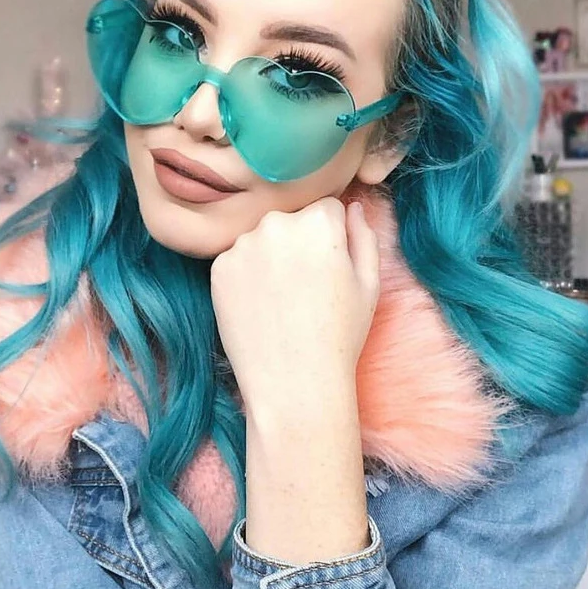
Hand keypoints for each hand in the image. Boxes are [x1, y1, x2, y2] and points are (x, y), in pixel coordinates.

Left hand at [209, 197, 379, 414]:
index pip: (326, 207)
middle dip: (299, 241)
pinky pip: (237, 259)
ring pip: (262, 238)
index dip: (332, 236)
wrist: (293, 382)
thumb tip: (350, 206)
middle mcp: (276, 223)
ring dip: (270, 256)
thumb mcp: (369, 283)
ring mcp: (243, 244)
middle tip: (306, 285)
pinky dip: (246, 275)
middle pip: (291, 220)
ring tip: (282, 299)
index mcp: (318, 220)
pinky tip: (260, 305)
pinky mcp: (219, 267)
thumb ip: (363, 235)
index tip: (330, 265)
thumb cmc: (340, 335)